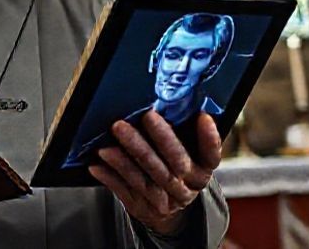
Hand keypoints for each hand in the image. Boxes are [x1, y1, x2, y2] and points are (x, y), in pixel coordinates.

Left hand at [88, 111, 221, 234]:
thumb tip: (171, 100)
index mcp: (202, 170)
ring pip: (145, 179)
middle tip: (145, 116)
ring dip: (125, 161)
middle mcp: (186, 187)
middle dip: (159, 138)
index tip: (203, 117)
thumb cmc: (174, 168)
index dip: (209, 138)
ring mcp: (165, 200)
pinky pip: (125, 191)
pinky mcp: (143, 208)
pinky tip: (98, 164)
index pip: (211, 155)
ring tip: (109, 145)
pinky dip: (110, 177)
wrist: (169, 209)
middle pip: (173, 163)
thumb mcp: (187, 154)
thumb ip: (184, 133)